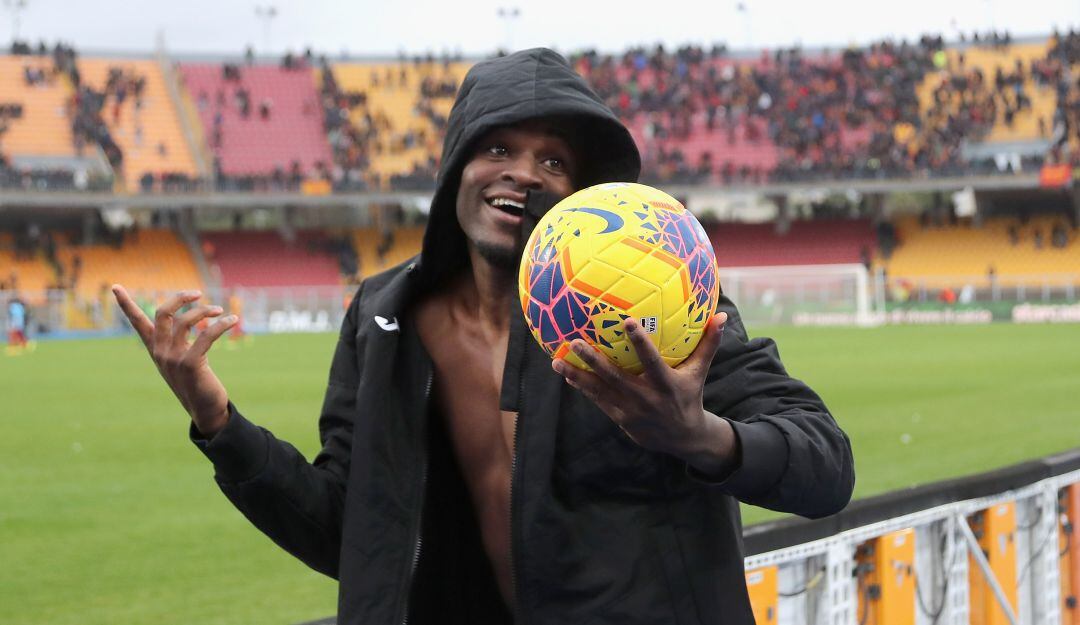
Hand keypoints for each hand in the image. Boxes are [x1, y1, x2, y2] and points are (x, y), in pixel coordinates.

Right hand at [112, 285, 237, 437]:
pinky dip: (220, 325)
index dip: (126, 304)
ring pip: (184, 322)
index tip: (115, 286)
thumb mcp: (180, 358)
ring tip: (219, 310)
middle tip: (197, 293)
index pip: (137, 322)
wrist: (204, 409)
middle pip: (162, 313)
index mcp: (155, 348)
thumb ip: (178, 340)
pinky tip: (232, 321)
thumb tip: (188, 318)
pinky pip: (206, 336)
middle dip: (179, 298)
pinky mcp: (190, 364)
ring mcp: (173, 358)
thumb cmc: (194, 381)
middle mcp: (160, 351)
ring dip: (204, 311)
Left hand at [552, 313, 737, 473]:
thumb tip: (720, 316)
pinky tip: (566, 372)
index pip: (652, 361)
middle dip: (594, 360)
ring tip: (557, 360)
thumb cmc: (690, 396)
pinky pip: (597, 400)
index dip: (640, 343)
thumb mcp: (700, 372)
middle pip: (615, 377)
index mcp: (666, 385)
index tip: (627, 322)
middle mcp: (646, 398)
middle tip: (575, 341)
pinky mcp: (620, 418)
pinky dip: (582, 387)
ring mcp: (630, 411)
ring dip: (577, 375)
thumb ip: (708, 344)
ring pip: (599, 391)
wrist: (684, 439)